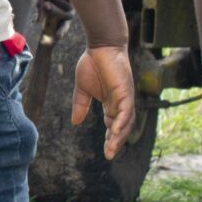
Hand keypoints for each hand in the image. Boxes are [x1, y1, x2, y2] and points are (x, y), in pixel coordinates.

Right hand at [70, 44, 137, 159]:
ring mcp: (125, 97)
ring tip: (111, 149)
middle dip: (116, 142)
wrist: (100, 45)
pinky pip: (126, 111)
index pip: (113, 125)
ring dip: (119, 136)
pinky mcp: (125, 91)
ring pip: (126, 122)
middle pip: (121, 127)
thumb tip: (75, 122)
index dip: (110, 139)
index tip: (105, 152)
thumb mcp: (83, 88)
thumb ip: (81, 104)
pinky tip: (115, 132)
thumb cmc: (93, 63)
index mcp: (111, 103)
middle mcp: (121, 103)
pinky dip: (122, 122)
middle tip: (109, 155)